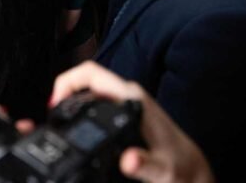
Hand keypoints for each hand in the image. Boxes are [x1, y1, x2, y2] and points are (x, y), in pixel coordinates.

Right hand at [50, 62, 213, 182]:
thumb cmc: (181, 167)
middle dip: (64, 91)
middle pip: (87, 79)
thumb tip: (128, 161)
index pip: (91, 73)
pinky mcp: (126, 112)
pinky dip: (81, 108)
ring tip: (58, 118)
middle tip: (52, 115)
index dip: (67, 81)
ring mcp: (128, 102)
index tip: (54, 103)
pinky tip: (77, 124)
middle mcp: (129, 95)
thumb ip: (144, 165)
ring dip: (72, 99)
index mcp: (133, 98)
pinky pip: (97, 102)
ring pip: (91, 90)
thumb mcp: (162, 170)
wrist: (193, 172)